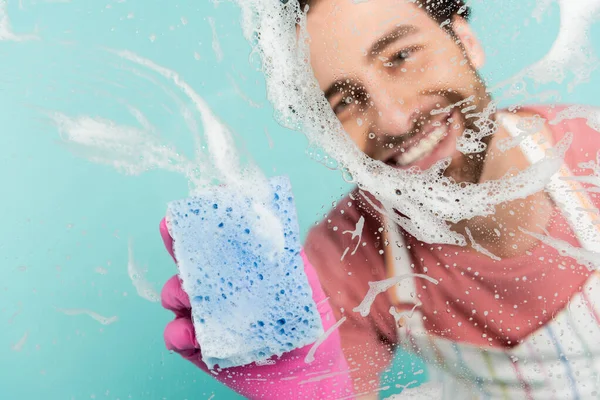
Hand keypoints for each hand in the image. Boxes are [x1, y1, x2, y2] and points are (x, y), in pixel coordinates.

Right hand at [159, 218, 354, 398]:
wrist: (308, 378)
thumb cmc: (306, 328)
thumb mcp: (303, 286)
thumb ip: (289, 257)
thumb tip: (274, 222)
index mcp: (241, 273)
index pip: (218, 243)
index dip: (204, 223)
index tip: (197, 204)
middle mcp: (219, 291)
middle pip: (189, 262)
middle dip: (177, 243)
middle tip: (171, 230)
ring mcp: (207, 317)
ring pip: (176, 296)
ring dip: (176, 290)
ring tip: (189, 296)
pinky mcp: (199, 348)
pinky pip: (175, 336)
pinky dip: (177, 332)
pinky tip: (190, 332)